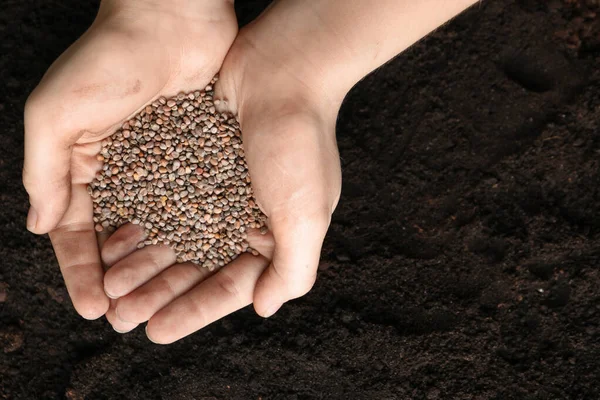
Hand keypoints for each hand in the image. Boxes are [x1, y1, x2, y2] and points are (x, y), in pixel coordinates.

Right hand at [23, 0, 236, 319]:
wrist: (174, 18)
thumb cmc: (110, 59)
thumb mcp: (56, 113)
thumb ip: (44, 169)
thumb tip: (41, 226)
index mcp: (81, 162)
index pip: (75, 229)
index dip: (79, 270)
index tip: (91, 307)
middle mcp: (123, 170)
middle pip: (118, 238)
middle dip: (119, 278)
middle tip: (128, 318)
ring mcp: (163, 166)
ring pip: (157, 229)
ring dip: (156, 268)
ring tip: (161, 303)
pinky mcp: (199, 158)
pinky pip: (193, 206)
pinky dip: (191, 236)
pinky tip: (197, 266)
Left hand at [101, 9, 341, 342]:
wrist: (283, 68)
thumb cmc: (300, 140)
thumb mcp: (307, 213)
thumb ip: (294, 268)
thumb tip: (265, 307)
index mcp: (276, 237)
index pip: (232, 286)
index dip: (194, 311)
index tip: (156, 331)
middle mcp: (246, 220)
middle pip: (197, 268)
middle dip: (160, 294)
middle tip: (123, 315)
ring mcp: (220, 193)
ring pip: (175, 240)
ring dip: (144, 265)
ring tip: (111, 287)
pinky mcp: (197, 167)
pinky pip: (164, 204)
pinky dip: (143, 224)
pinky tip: (115, 241)